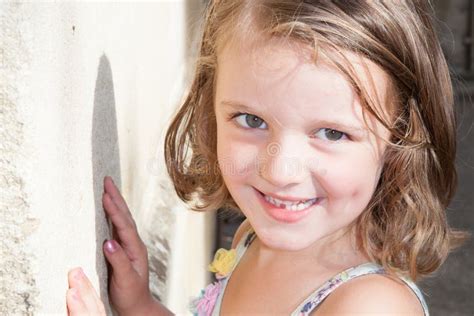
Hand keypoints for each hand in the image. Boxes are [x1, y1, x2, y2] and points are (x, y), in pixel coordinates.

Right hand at [67, 176, 154, 314]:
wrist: (136, 305)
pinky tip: (107, 209)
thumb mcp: (125, 279)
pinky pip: (116, 226)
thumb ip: (118, 260)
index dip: (115, 210)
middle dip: (116, 197)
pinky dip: (112, 214)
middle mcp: (133, 243)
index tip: (106, 195)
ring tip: (107, 188)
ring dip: (115, 202)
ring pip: (121, 219)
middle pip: (125, 216)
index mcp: (135, 249)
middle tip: (107, 180)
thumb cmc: (131, 294)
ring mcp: (128, 245)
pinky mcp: (122, 249)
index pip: (124, 225)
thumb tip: (108, 241)